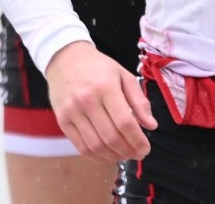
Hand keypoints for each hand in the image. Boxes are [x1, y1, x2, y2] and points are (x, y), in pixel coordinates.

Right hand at [45, 41, 157, 162]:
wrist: (65, 58)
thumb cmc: (98, 67)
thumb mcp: (123, 75)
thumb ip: (139, 100)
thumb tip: (151, 125)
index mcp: (106, 87)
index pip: (125, 122)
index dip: (137, 140)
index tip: (146, 149)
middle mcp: (87, 100)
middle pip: (111, 137)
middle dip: (128, 151)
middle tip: (137, 154)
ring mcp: (72, 112)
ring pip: (95, 145)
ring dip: (113, 156)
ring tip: (124, 156)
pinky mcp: (62, 120)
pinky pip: (80, 146)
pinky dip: (95, 156)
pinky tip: (106, 155)